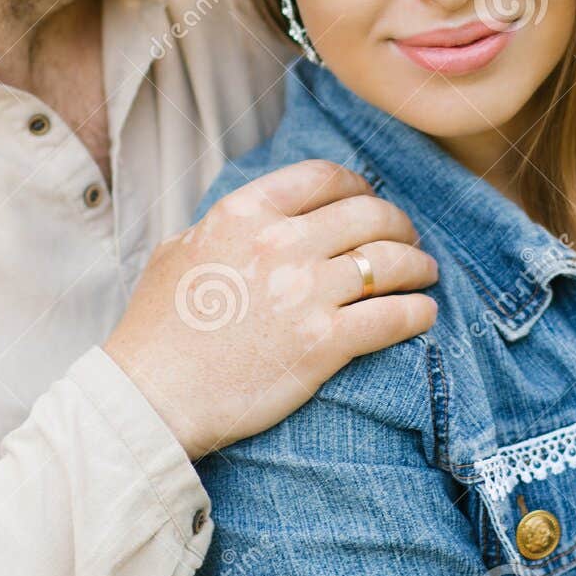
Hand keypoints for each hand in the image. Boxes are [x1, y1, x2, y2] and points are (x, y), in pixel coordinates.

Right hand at [104, 159, 438, 456]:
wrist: (149, 397)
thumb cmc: (155, 331)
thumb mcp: (178, 252)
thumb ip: (222, 228)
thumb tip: (253, 220)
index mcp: (243, 213)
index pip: (322, 178)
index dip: (357, 185)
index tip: (368, 198)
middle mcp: (280, 243)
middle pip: (367, 215)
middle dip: (398, 224)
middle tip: (407, 238)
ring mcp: (305, 292)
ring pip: (390, 261)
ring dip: (417, 265)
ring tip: (425, 273)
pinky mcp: (324, 343)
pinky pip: (393, 317)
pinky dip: (418, 312)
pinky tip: (425, 314)